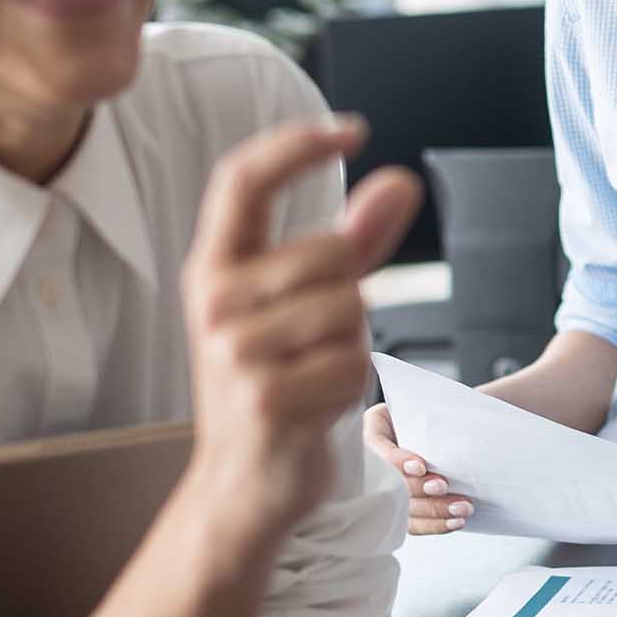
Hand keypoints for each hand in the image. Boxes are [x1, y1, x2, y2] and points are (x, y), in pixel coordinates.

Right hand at [182, 115, 422, 538]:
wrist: (242, 486)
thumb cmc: (277, 385)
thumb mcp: (305, 305)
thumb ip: (354, 240)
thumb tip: (401, 179)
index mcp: (214, 268)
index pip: (243, 179)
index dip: (295, 143)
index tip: (351, 130)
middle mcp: (215, 302)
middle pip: (329, 253)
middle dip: (351, 294)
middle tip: (317, 344)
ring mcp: (235, 352)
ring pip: (348, 310)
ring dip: (353, 346)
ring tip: (313, 377)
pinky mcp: (266, 399)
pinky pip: (351, 364)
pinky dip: (352, 387)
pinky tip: (316, 409)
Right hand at [362, 404, 474, 534]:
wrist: (448, 426)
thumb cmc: (438, 411)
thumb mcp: (429, 405)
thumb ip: (430, 417)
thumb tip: (448, 430)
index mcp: (375, 427)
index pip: (376, 447)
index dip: (396, 460)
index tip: (420, 466)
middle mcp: (374, 460)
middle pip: (389, 483)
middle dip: (419, 488)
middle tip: (444, 487)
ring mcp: (387, 488)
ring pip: (403, 509)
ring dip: (434, 510)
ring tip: (461, 508)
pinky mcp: (402, 509)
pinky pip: (414, 524)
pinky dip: (436, 524)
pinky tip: (455, 522)